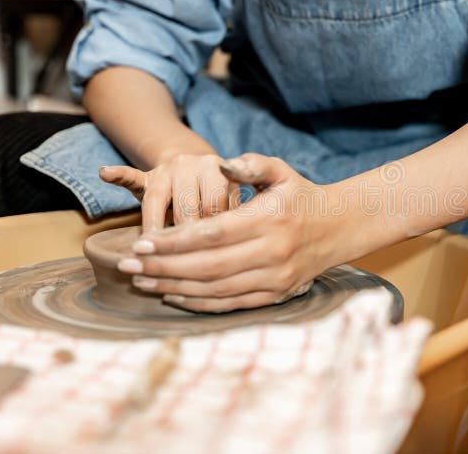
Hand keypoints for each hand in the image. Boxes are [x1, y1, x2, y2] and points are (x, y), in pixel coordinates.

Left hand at [116, 154, 347, 312]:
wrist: (339, 228)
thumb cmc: (300, 195)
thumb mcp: (281, 171)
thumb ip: (250, 164)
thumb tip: (220, 163)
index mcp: (269, 220)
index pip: (212, 234)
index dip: (173, 241)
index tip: (141, 241)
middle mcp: (272, 253)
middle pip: (207, 266)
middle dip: (163, 267)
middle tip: (129, 265)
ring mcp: (275, 279)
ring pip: (215, 289)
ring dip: (174, 287)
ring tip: (142, 281)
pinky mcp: (275, 295)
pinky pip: (230, 304)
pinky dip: (198, 303)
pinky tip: (172, 295)